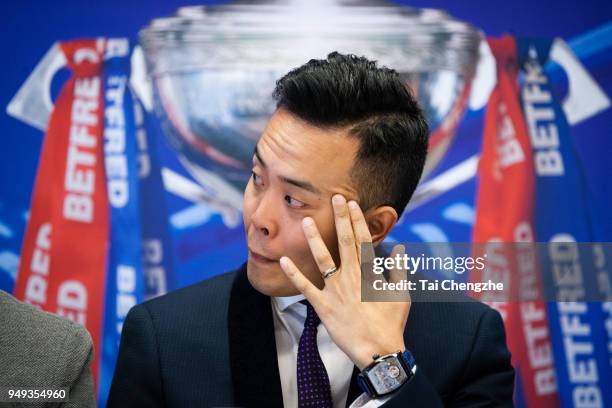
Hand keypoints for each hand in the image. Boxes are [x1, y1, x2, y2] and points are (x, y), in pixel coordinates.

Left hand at [279, 194, 410, 369]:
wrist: (378, 351)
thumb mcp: (401, 295)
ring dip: (314, 238)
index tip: (352, 204)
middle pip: (345, 241)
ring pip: (322, 259)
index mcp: (369, 273)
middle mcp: (351, 277)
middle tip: (335, 198)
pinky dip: (294, 274)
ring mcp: (335, 290)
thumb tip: (399, 249)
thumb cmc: (390, 324)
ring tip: (305, 220)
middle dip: (340, 218)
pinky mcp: (323, 306)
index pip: (363, 240)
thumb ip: (398, 270)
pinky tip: (283, 260)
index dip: (357, 220)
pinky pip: (306, 288)